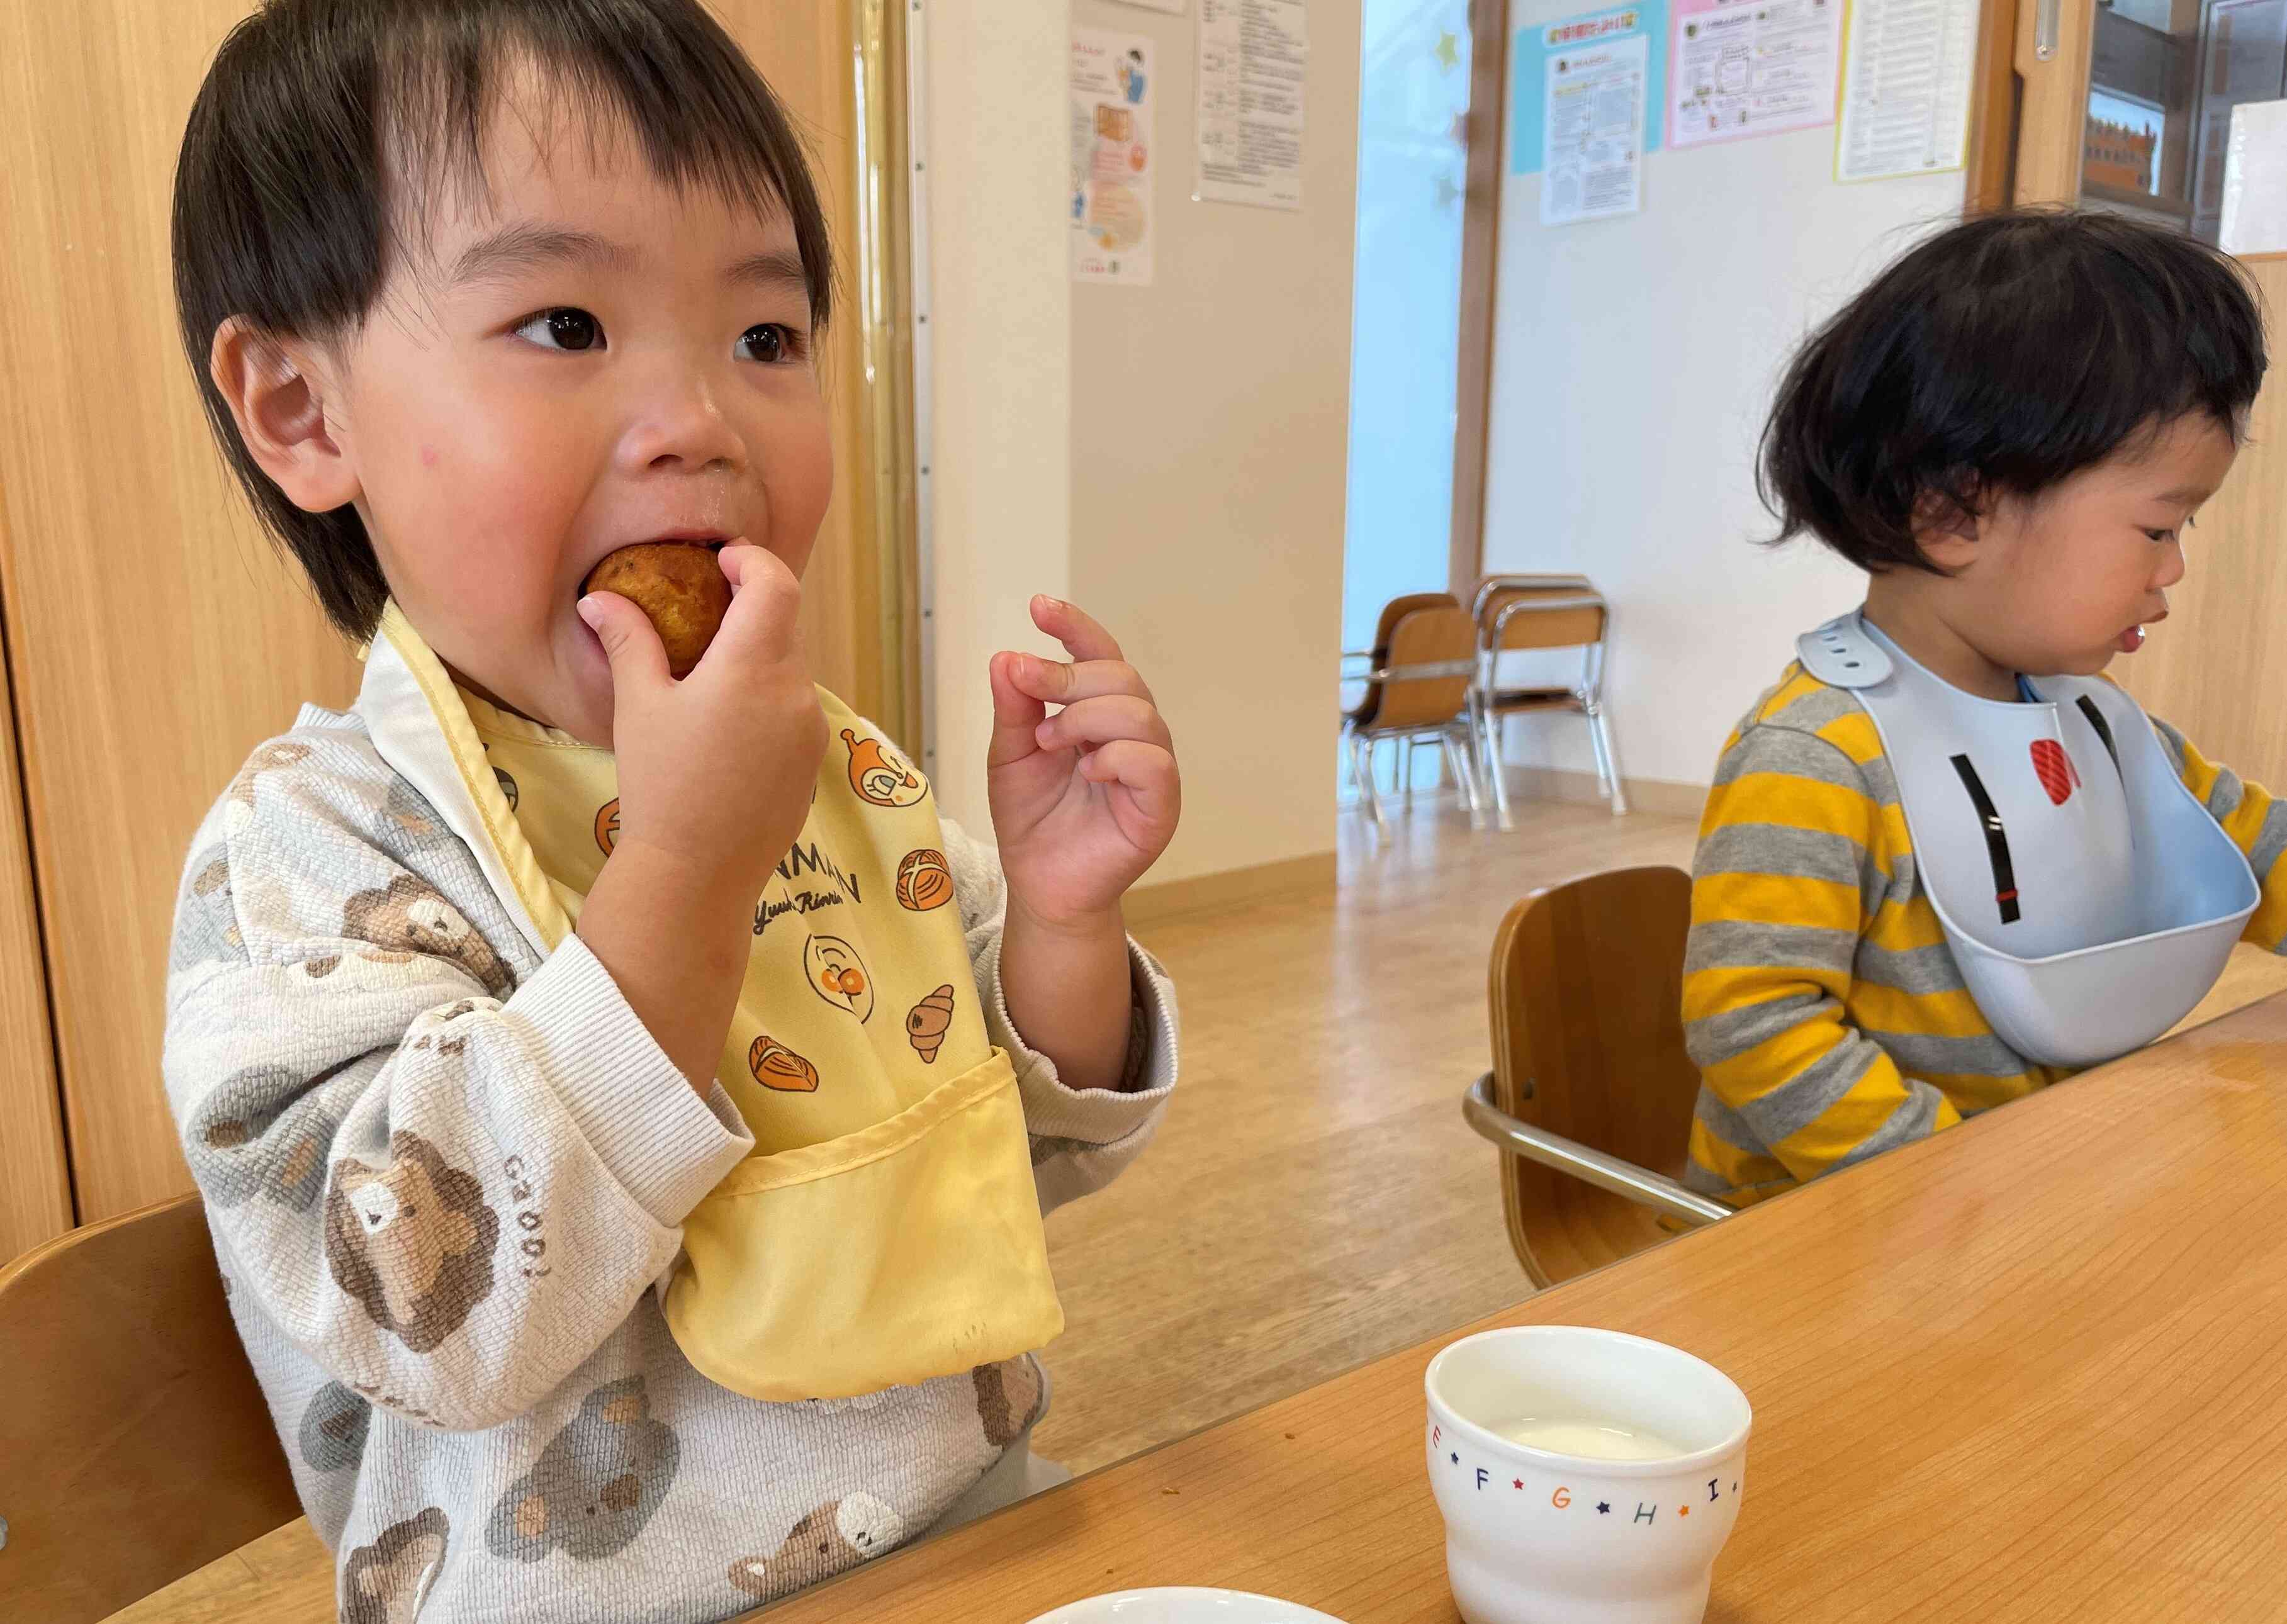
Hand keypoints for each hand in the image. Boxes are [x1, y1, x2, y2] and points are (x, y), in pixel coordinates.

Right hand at [579, 543, 824, 900]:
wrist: (697, 873)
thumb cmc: (661, 785)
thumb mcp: (639, 706)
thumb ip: (629, 640)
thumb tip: (599, 599)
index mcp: (752, 667)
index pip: (777, 584)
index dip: (754, 561)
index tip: (724, 562)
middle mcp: (794, 692)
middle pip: (785, 625)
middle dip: (750, 610)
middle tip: (706, 613)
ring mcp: (812, 729)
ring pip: (792, 669)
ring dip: (759, 659)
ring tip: (711, 681)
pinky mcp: (815, 760)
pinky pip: (797, 710)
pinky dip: (769, 699)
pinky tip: (729, 729)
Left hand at [988, 597, 1180, 929]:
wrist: (1040, 884)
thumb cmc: (1032, 818)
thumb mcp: (1009, 755)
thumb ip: (1013, 709)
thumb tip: (1006, 657)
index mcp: (1098, 713)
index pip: (1099, 655)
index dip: (1075, 627)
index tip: (1038, 606)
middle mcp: (1133, 733)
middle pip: (1121, 676)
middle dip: (1067, 674)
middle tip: (1026, 687)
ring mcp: (1151, 768)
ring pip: (1139, 713)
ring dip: (1085, 718)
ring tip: (1048, 742)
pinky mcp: (1161, 806)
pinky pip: (1153, 763)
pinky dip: (1116, 758)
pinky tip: (1087, 772)